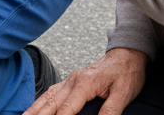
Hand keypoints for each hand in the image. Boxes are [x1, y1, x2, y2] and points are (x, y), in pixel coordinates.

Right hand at [25, 48, 146, 114]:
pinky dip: (42, 99)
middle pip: (52, 102)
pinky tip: (37, 106)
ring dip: (36, 108)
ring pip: (49, 95)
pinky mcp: (72, 80)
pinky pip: (53, 91)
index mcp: (84, 84)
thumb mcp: (123, 94)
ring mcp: (71, 79)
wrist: (128, 55)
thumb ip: (110, 111)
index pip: (66, 110)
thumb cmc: (126, 73)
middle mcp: (73, 80)